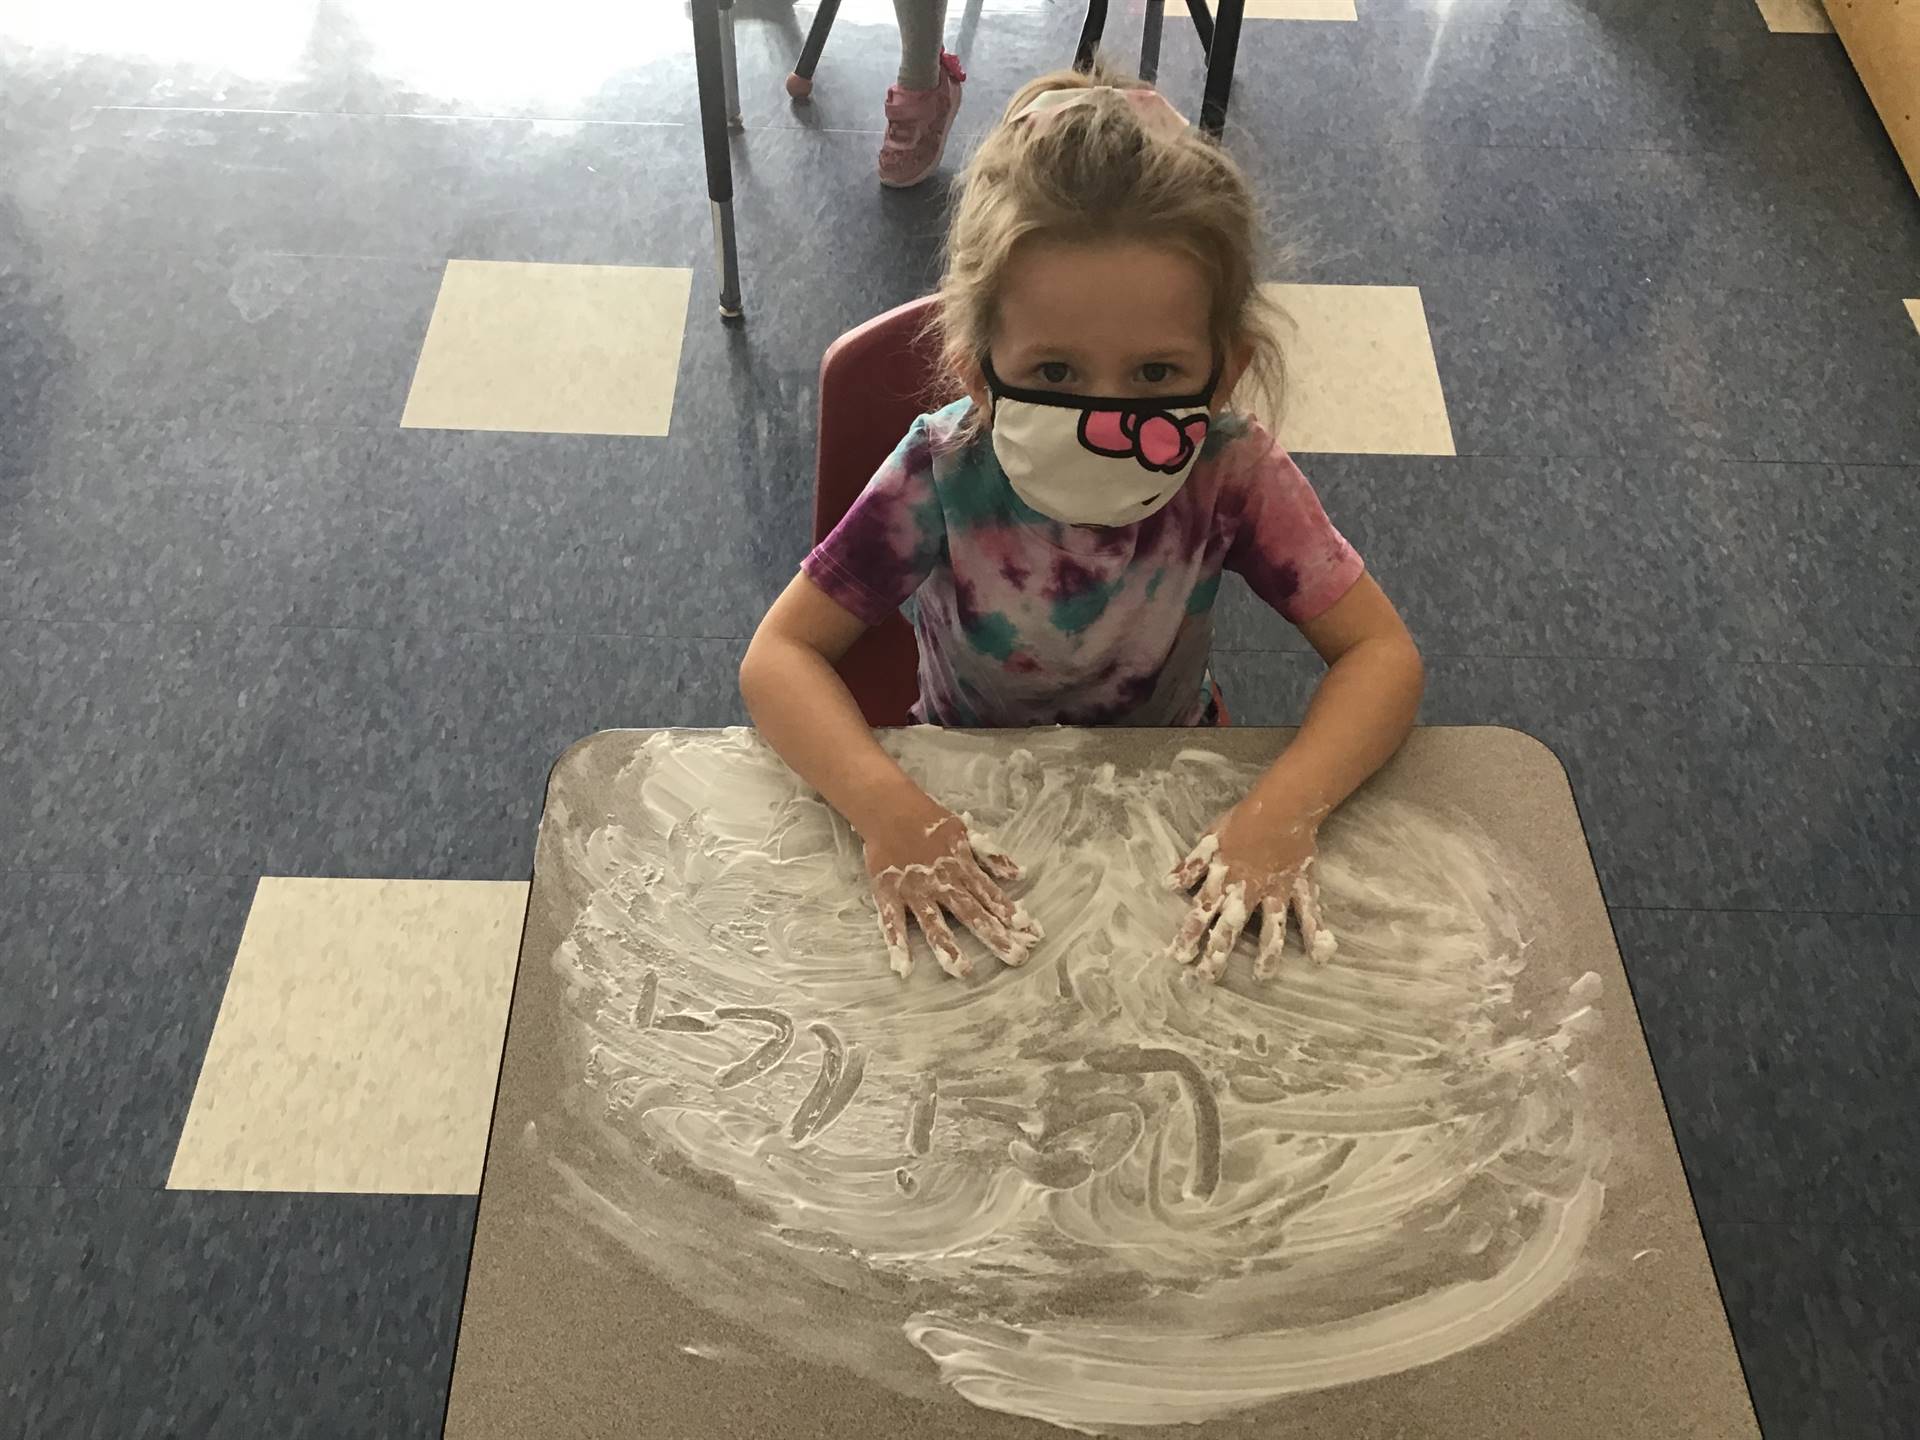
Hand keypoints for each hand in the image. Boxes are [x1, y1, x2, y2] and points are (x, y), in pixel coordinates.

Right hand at [865, 803, 1043, 978]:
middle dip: (994, 936)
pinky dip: (896, 944)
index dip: (1011, 915)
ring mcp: (915, 890)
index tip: (1031, 934)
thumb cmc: (929, 821)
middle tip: (1016, 958)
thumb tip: (1019, 873)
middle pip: (971, 914)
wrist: (889, 808)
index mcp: (962, 868)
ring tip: (963, 971)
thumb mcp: (964, 833)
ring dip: (948, 948)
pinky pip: (892, 923)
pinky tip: (904, 968)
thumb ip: (990, 856)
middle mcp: (942, 883)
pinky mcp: (889, 893)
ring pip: (933, 924)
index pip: (991, 896)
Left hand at [1166, 798, 1335, 983]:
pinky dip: (1317, 933)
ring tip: (1262, 977)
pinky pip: (1310, 913)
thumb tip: (1169, 884)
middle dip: (1217, 955)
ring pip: (1271, 929)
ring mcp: (1276, 892)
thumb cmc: (1241, 821)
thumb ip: (1192, 865)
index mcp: (1222, 881)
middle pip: (1229, 930)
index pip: (1200, 913)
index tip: (1180, 958)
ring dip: (1267, 954)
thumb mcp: (1209, 839)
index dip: (1189, 935)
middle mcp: (1247, 892)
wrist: (1280, 807)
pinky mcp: (1301, 886)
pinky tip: (1321, 957)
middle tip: (1208, 978)